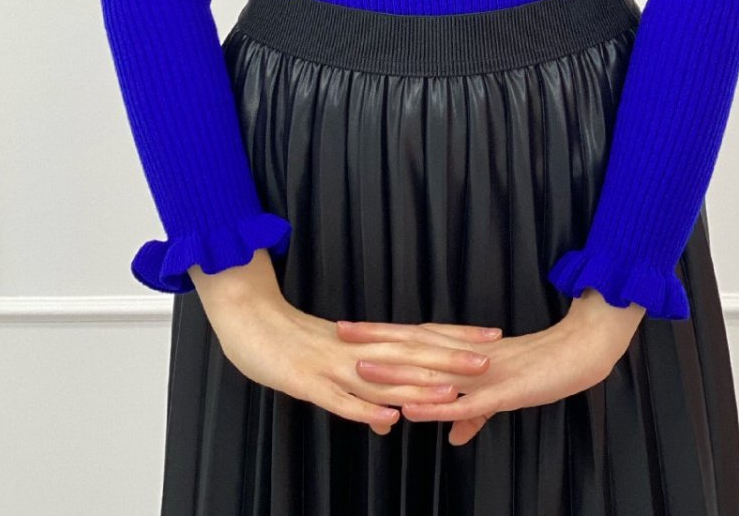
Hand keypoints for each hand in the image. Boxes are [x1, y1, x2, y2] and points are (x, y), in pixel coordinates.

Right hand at [209, 292, 471, 436]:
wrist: (247, 319)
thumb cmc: (289, 341)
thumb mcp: (333, 368)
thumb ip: (365, 393)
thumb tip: (394, 418)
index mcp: (366, 339)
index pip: (420, 335)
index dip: (456, 336)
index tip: (491, 336)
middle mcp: (357, 348)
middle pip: (411, 352)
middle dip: (451, 358)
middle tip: (489, 360)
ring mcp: (334, 364)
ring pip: (382, 375)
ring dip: (417, 384)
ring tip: (452, 390)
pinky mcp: (308, 381)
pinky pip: (341, 399)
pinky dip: (365, 408)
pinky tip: (389, 416)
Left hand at [340, 290, 645, 445]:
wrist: (581, 351)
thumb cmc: (542, 369)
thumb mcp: (501, 395)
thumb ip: (473, 414)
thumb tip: (451, 438)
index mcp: (464, 349)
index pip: (416, 337)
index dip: (383, 332)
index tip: (349, 327)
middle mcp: (467, 354)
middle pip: (415, 343)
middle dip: (376, 338)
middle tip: (339, 331)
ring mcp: (482, 372)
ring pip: (433, 370)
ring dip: (397, 370)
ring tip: (360, 367)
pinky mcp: (501, 391)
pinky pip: (464, 402)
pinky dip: (437, 406)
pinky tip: (413, 410)